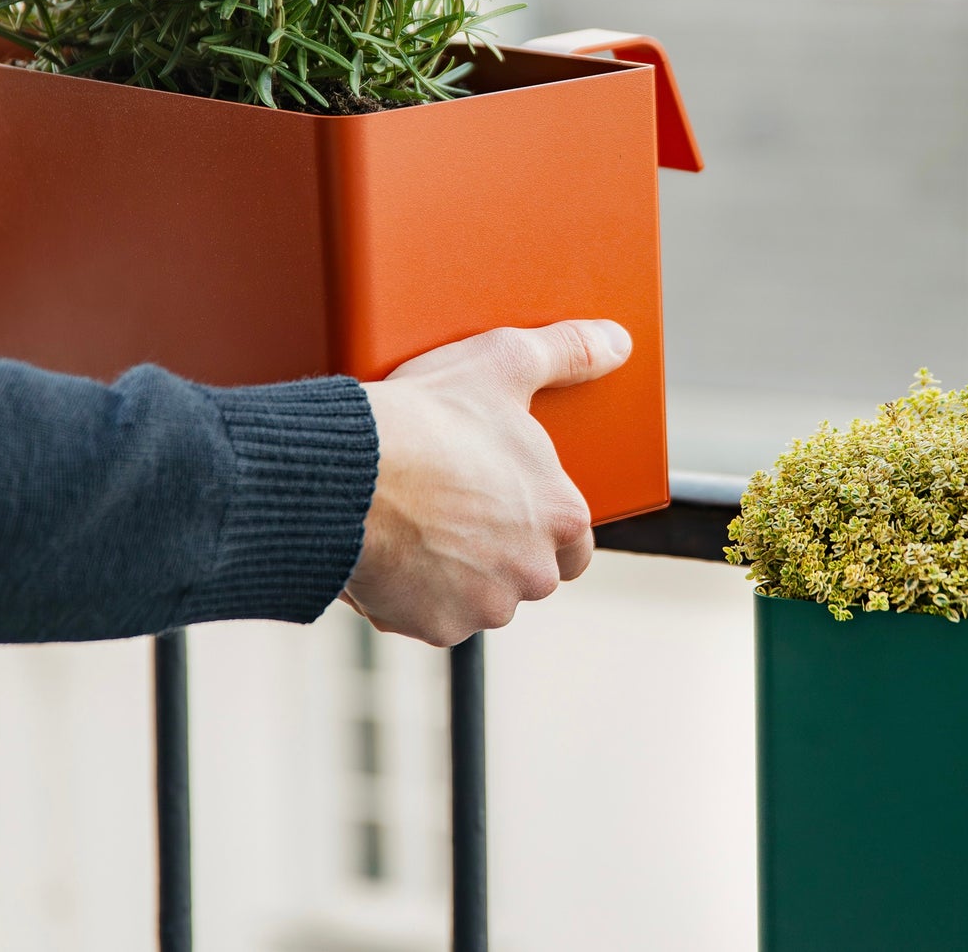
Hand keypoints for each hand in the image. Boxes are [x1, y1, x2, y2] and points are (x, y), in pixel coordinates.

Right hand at [341, 319, 632, 646]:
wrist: (351, 472)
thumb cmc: (431, 416)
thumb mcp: (506, 363)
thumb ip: (569, 353)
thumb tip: (616, 340)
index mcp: (562, 516)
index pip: (577, 542)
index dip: (546, 523)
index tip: (511, 502)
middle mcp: (534, 572)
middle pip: (528, 574)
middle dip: (501, 551)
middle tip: (458, 507)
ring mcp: (482, 606)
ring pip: (479, 598)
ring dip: (457, 575)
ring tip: (419, 523)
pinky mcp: (432, 627)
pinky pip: (428, 616)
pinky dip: (412, 594)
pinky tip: (392, 550)